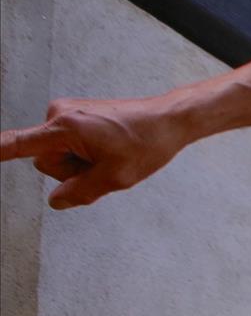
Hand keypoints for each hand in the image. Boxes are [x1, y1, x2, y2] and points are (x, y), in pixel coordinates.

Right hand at [0, 96, 190, 209]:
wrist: (167, 120)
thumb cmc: (146, 143)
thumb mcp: (116, 178)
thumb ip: (81, 192)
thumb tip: (56, 201)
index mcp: (65, 127)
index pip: (18, 144)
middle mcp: (58, 115)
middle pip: (46, 163)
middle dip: (72, 172)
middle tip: (106, 163)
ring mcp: (66, 114)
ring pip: (58, 157)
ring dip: (81, 164)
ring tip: (110, 154)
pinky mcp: (74, 117)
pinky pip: (69, 147)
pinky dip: (86, 155)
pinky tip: (109, 150)